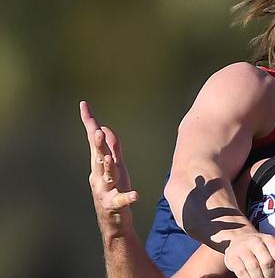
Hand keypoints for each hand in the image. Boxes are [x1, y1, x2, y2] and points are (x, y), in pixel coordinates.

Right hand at [80, 101, 137, 230]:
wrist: (113, 225)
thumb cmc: (114, 192)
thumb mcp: (116, 168)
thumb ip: (113, 148)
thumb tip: (106, 128)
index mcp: (99, 165)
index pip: (94, 141)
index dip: (89, 122)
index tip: (83, 105)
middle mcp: (98, 176)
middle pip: (98, 156)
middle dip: (98, 144)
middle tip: (98, 131)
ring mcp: (105, 191)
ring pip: (105, 177)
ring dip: (107, 167)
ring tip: (109, 158)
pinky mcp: (113, 206)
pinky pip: (120, 201)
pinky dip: (127, 197)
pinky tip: (135, 195)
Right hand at [224, 231, 274, 277]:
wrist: (238, 239)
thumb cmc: (258, 249)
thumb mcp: (272, 251)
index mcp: (268, 239)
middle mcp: (256, 241)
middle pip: (267, 262)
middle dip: (270, 276)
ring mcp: (243, 248)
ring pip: (254, 268)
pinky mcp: (233, 257)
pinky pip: (242, 272)